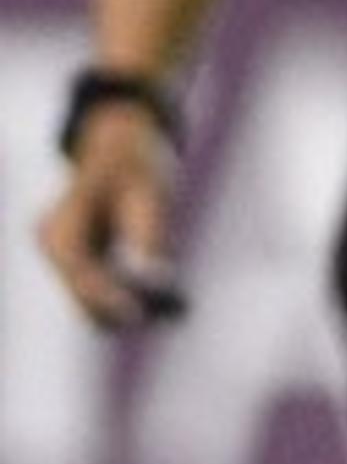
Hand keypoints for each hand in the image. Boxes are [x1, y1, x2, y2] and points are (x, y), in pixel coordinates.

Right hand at [35, 105, 187, 331]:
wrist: (122, 147)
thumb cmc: (136, 166)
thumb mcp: (149, 194)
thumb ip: (148, 236)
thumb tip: (155, 280)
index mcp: (60, 224)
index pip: (78, 271)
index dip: (106, 297)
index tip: (138, 316)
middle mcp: (52, 244)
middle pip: (81, 293)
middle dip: (120, 309)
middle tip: (171, 317)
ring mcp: (61, 256)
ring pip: (89, 298)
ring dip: (126, 309)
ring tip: (177, 311)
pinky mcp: (78, 262)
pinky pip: (99, 289)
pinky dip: (128, 297)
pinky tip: (167, 303)